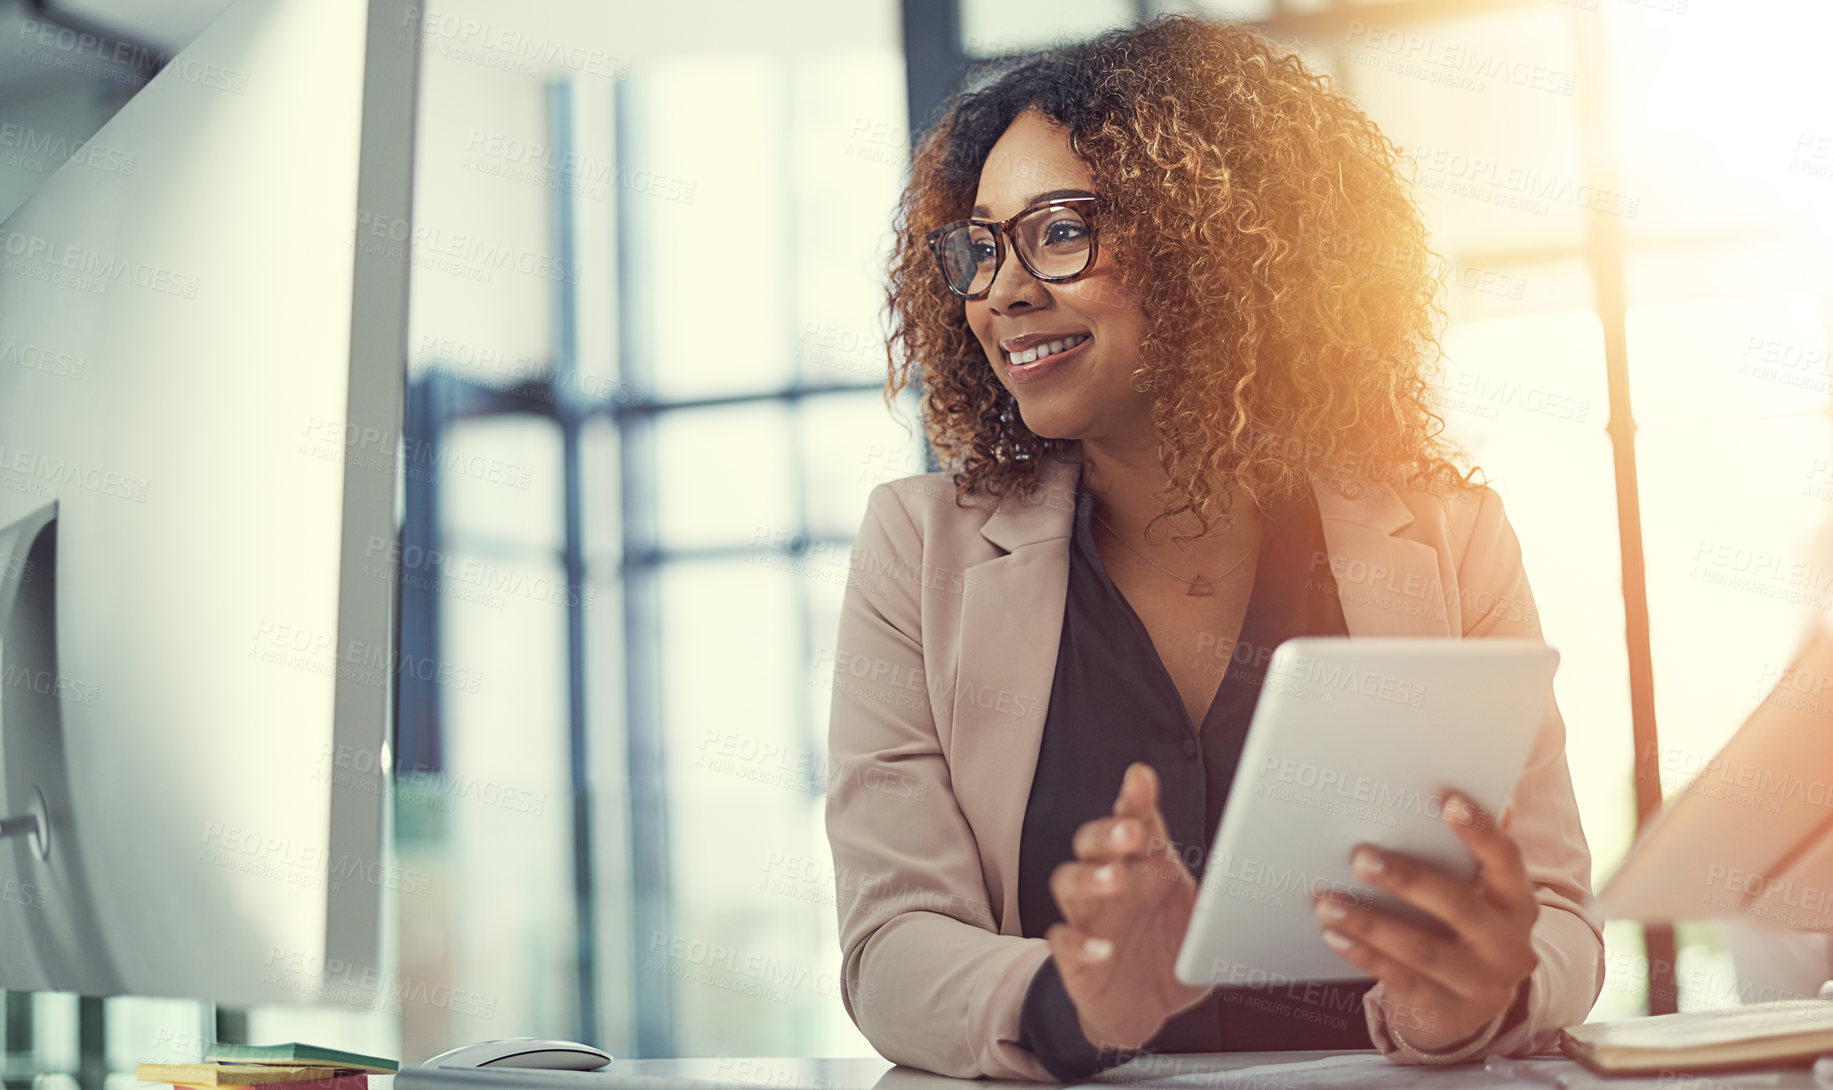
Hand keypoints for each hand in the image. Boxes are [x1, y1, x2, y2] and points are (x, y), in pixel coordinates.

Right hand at [1045, 762, 1209, 1053]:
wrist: (1146, 1008)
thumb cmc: (1173, 951)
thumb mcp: (1207, 919)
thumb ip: (1230, 897)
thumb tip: (1276, 884)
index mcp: (1146, 864)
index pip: (1135, 819)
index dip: (1134, 798)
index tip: (1140, 778)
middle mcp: (1112, 882)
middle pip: (1092, 842)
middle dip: (1108, 832)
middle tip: (1130, 833)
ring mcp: (1088, 916)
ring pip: (1069, 881)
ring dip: (1088, 877)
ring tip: (1113, 879)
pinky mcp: (1073, 956)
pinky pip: (1064, 941)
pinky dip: (1079, 943)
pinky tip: (1101, 948)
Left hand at [1310, 791, 1537, 1053]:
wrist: (1468, 1009)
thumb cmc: (1462, 929)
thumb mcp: (1475, 895)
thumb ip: (1465, 854)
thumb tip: (1448, 791)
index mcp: (1518, 904)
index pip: (1507, 862)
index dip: (1481, 832)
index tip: (1448, 800)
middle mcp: (1509, 945)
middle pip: (1460, 907)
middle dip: (1408, 879)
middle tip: (1360, 856)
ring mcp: (1482, 984)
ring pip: (1423, 950)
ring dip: (1370, 923)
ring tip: (1327, 902)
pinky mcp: (1449, 1011)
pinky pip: (1401, 979)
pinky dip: (1364, 954)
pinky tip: (1334, 934)